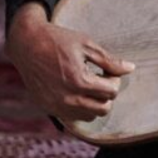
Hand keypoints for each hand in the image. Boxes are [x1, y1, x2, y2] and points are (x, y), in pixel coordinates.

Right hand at [5, 2, 134, 120]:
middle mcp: (66, 97)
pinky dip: (81, 107)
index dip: (114, 79)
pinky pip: (73, 117)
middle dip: (107, 94)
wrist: (26, 43)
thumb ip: (110, 61)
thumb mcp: (87, 45)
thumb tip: (130, 69)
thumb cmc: (58, 40)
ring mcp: (55, 105)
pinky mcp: (47, 107)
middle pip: (103, 109)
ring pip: (89, 116)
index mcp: (78, 81)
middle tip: (101, 79)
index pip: (111, 91)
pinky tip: (78, 91)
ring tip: (89, 85)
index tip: (108, 70)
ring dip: (95, 102)